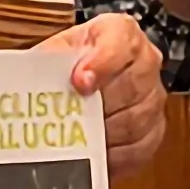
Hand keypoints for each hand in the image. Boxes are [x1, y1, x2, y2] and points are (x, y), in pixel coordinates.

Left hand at [41, 13, 165, 179]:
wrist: (81, 77)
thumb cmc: (67, 64)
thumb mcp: (54, 53)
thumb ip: (50, 63)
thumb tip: (34, 83)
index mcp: (120, 32)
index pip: (121, 42)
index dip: (102, 63)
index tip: (78, 82)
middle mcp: (145, 60)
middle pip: (133, 85)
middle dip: (99, 106)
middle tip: (72, 120)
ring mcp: (153, 96)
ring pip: (137, 119)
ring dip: (105, 133)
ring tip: (78, 140)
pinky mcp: (155, 129)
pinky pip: (142, 147)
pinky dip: (117, 155)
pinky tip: (95, 156)